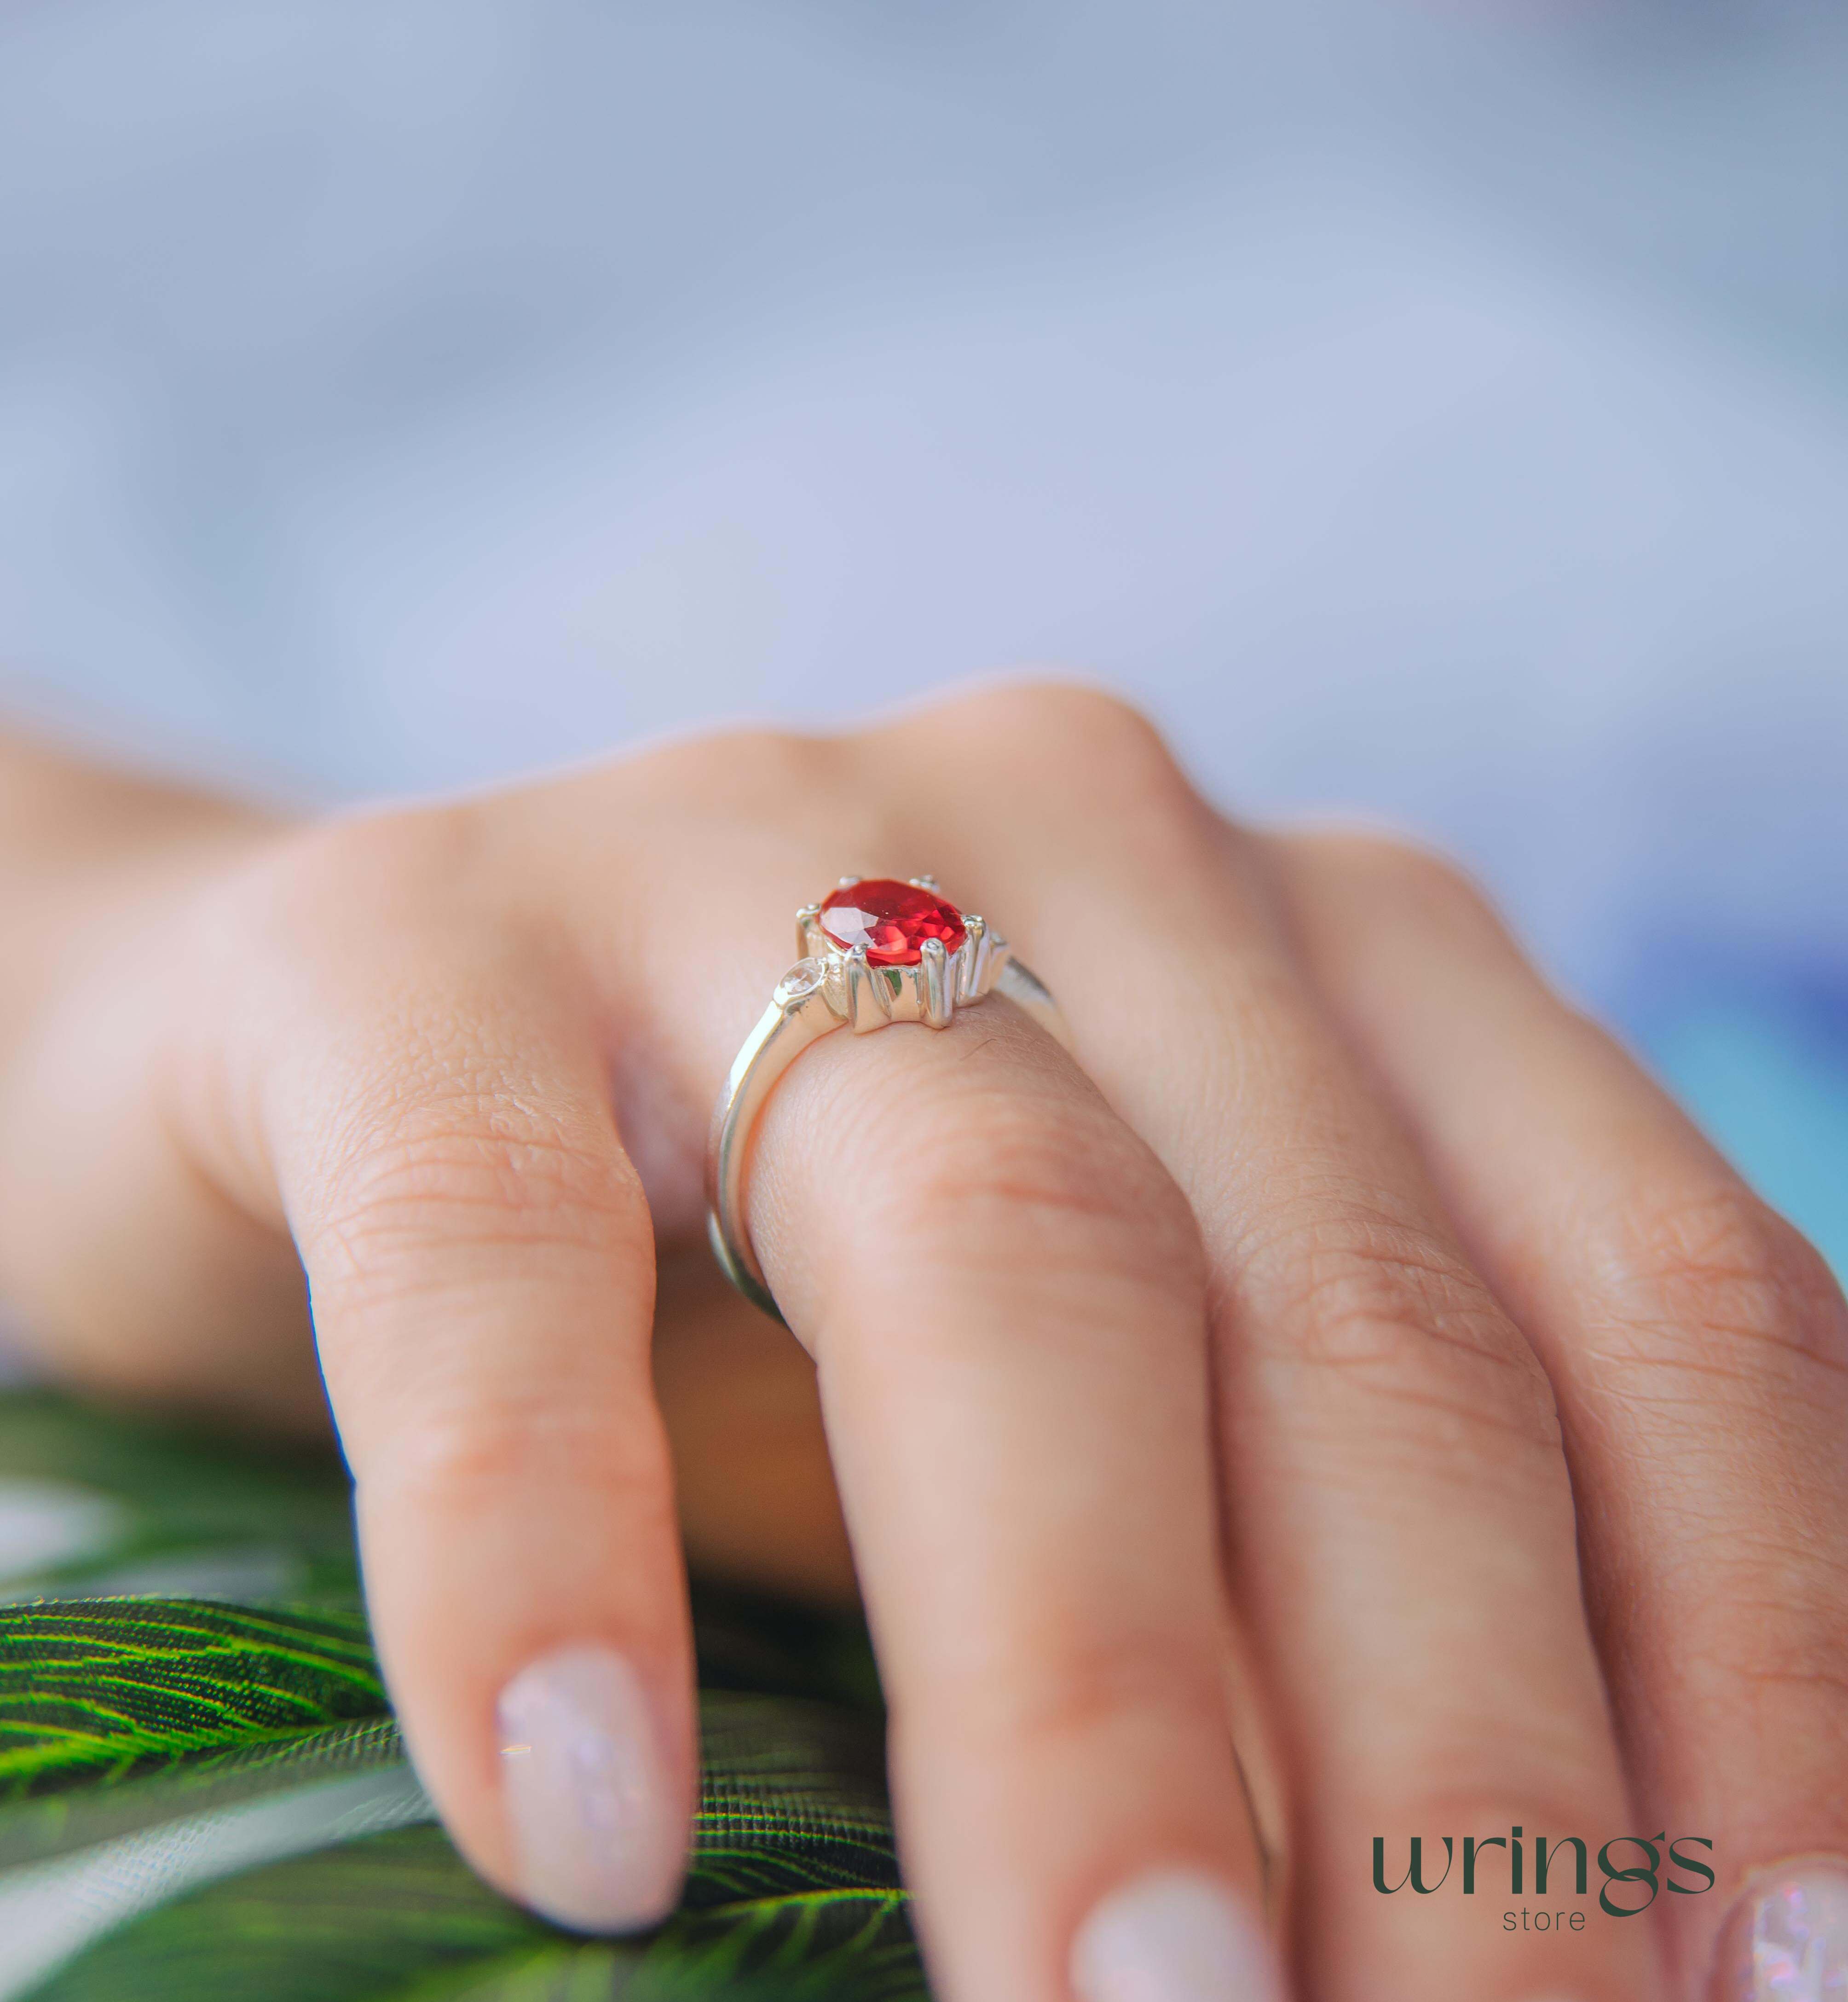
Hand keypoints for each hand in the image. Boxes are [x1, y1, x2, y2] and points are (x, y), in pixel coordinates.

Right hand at [2, 684, 1841, 2001]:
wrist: (347, 1045)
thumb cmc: (779, 1273)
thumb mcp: (1124, 1391)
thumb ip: (1305, 1560)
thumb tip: (1539, 1922)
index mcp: (1330, 947)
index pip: (1640, 1293)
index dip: (1750, 1648)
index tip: (1760, 1998)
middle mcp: (1087, 843)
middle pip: (1346, 1314)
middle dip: (1445, 1761)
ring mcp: (745, 837)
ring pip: (1001, 1259)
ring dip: (1084, 1688)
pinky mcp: (419, 929)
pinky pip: (502, 1240)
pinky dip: (538, 1538)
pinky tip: (580, 1821)